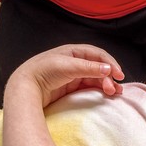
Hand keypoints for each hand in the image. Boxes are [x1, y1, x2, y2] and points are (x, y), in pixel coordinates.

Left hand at [9, 44, 124, 106]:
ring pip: (96, 78)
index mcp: (74, 51)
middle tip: (114, 89)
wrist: (26, 87)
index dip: (110, 64)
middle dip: (109, 77)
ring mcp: (74, 74)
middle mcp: (76, 61)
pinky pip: (89, 86)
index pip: (98, 55)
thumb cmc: (44, 72)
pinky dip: (99, 89)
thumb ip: (90, 68)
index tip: (119, 75)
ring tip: (114, 93)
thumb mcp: (69, 67)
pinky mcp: (71, 86)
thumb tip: (109, 69)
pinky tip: (105, 94)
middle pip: (99, 67)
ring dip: (106, 84)